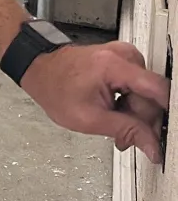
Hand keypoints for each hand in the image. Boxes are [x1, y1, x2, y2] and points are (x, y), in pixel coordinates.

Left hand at [22, 42, 171, 161]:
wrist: (38, 69)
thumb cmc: (54, 88)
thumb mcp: (88, 118)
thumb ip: (125, 131)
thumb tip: (152, 145)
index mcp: (113, 65)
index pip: (158, 89)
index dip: (163, 115)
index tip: (162, 133)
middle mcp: (123, 55)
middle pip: (152, 95)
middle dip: (142, 121)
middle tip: (125, 137)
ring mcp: (123, 56)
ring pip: (146, 94)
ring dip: (134, 114)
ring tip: (115, 125)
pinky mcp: (122, 61)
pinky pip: (138, 87)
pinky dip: (130, 103)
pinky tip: (115, 113)